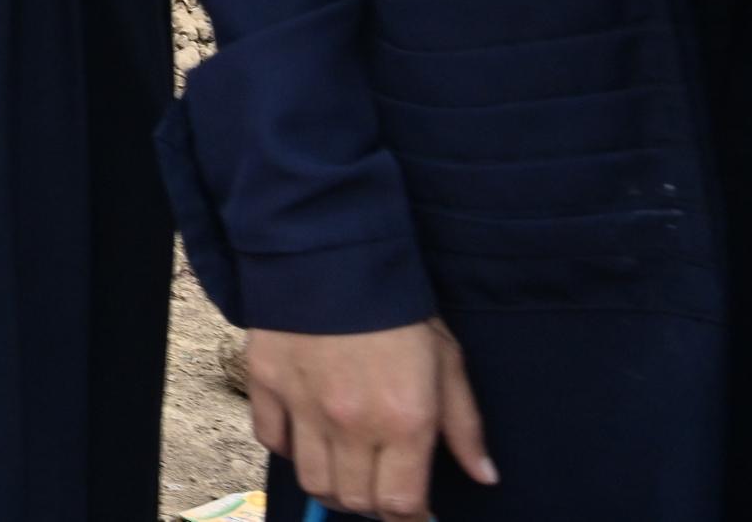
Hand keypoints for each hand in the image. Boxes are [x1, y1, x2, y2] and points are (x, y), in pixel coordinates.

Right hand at [244, 322, 493, 519]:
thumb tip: (484, 475)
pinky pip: (272, 440)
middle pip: (354, 499)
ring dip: (332, 484)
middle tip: (380, 486)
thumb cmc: (398, 310)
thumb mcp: (447, 362)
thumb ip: (465, 426)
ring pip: (312, 479)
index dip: (408, 516)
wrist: (333, 256)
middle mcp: (351, 424)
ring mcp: (304, 406)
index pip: (400, 503)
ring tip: (344, 468)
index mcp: (404, 421)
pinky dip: (288, 447)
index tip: (413, 508)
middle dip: (371, 504)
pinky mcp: (267, 383)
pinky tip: (306, 434)